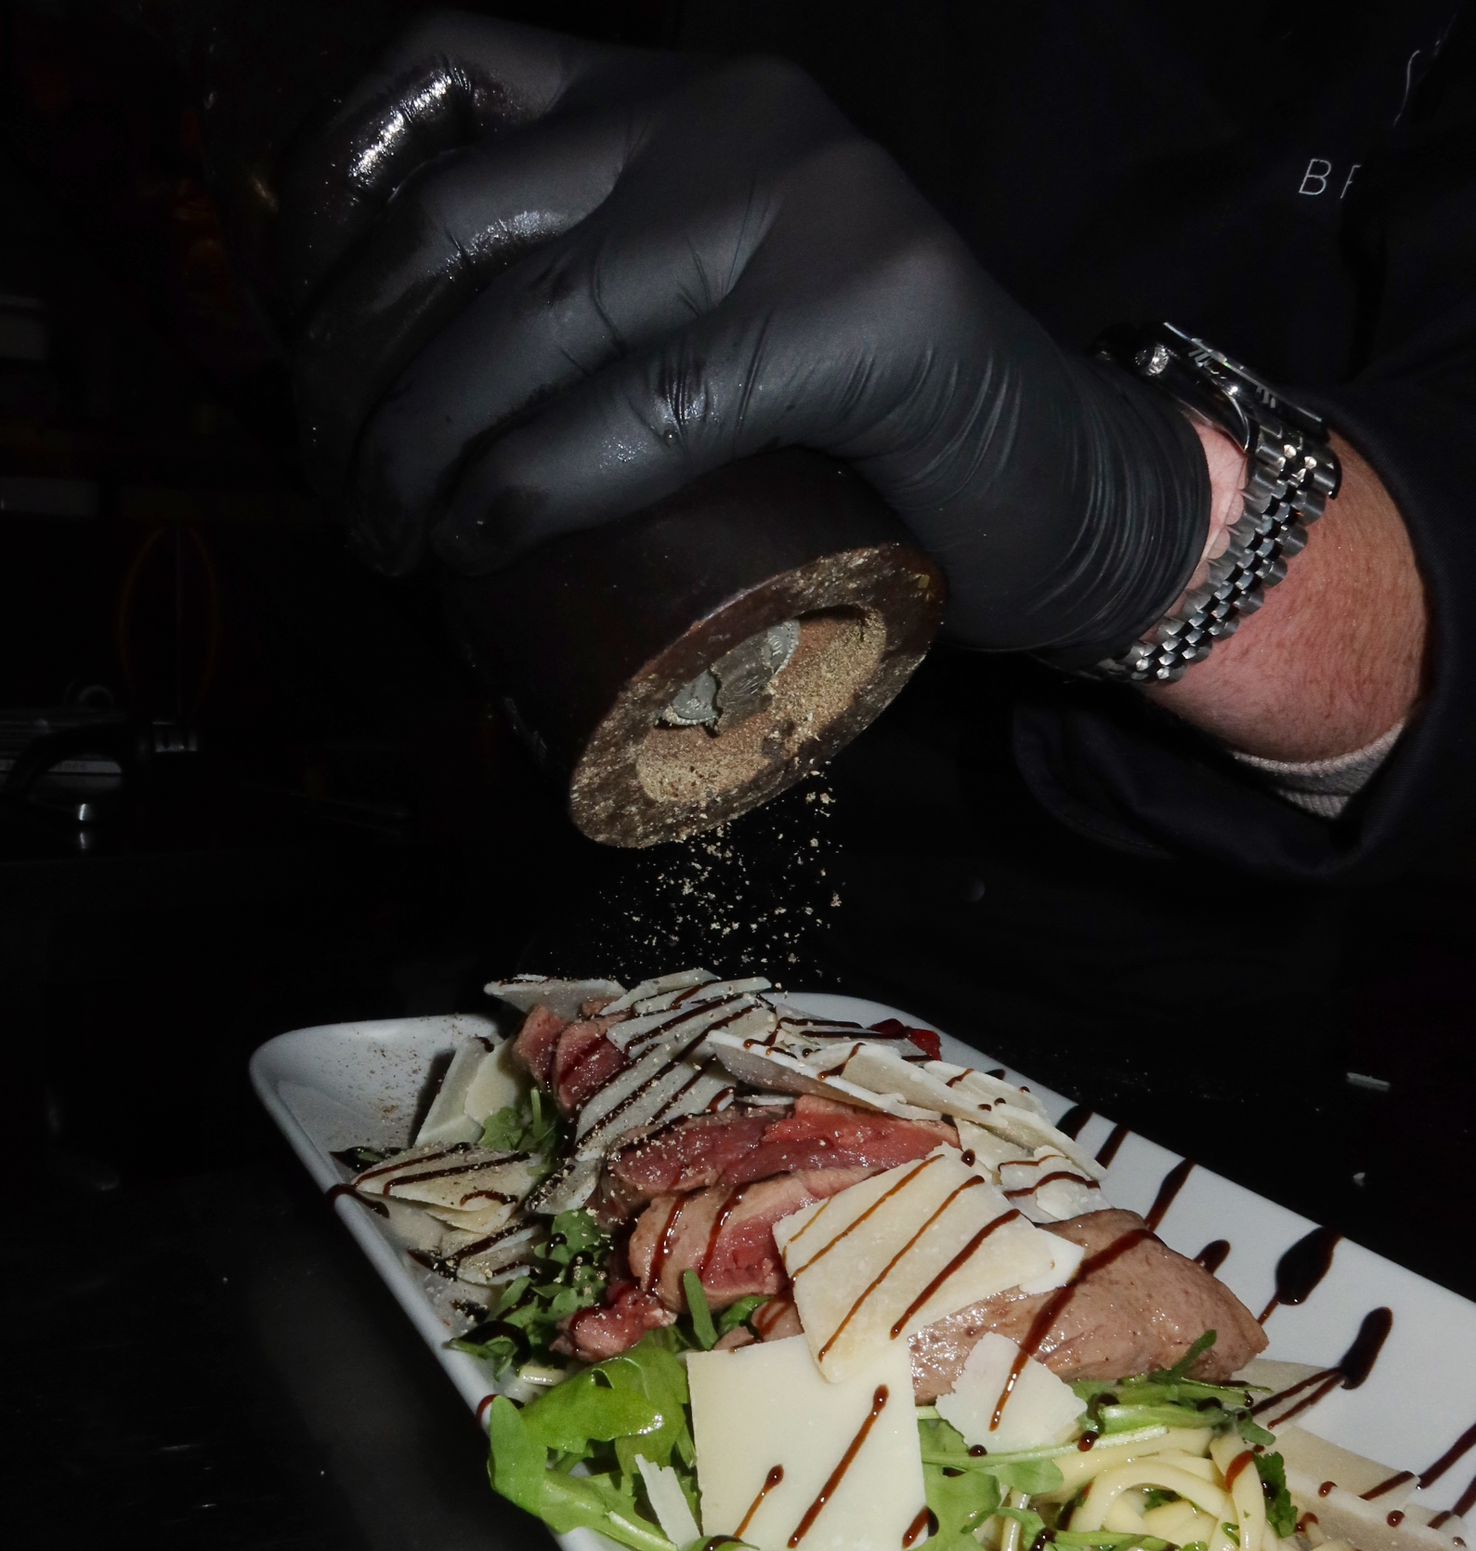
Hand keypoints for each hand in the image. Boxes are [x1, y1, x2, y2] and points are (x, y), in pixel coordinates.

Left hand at [283, 11, 1207, 656]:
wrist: (1077, 496)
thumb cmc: (872, 443)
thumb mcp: (707, 320)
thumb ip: (602, 303)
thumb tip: (399, 402)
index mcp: (679, 99)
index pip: (441, 72)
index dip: (326, 198)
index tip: (297, 340)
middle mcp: (730, 115)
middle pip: (460, 216)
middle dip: (355, 374)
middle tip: (347, 498)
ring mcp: (806, 202)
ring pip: (533, 313)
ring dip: (417, 444)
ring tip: (393, 540)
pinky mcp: (867, 315)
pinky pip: (649, 405)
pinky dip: (539, 482)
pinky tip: (486, 538)